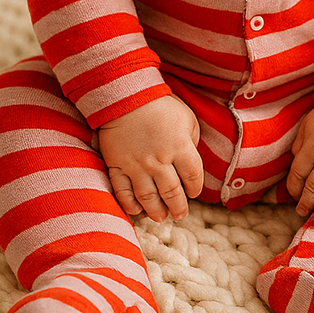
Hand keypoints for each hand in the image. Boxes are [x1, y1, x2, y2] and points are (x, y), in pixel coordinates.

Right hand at [98, 95, 203, 222]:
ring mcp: (136, 165)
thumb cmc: (160, 104)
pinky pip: (123, 191)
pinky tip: (136, 210)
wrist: (126, 95)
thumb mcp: (186, 117)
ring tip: (161, 217)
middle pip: (172, 192)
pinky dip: (129, 204)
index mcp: (180, 147)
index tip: (194, 192)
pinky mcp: (117, 165)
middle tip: (180, 214)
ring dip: (156, 211)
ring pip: (148, 197)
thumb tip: (190, 159)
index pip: (193, 177)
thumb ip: (192, 140)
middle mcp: (159, 160)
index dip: (196, 188)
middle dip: (178, 207)